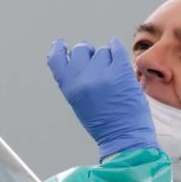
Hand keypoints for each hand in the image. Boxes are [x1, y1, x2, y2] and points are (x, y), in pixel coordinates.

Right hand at [47, 38, 157, 160]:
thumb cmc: (103, 124)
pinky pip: (116, 48)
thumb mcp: (79, 103)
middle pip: (80, 49)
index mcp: (70, 88)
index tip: (60, 43)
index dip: (58, 49)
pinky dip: (116, 48)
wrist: (124, 138)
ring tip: (112, 78)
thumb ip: (74, 81)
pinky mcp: (121, 71)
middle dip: (87, 53)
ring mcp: (103, 74)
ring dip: (107, 59)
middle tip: (96, 65)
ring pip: (102, 51)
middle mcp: (83, 79)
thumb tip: (74, 57)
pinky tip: (117, 54)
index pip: (56, 59)